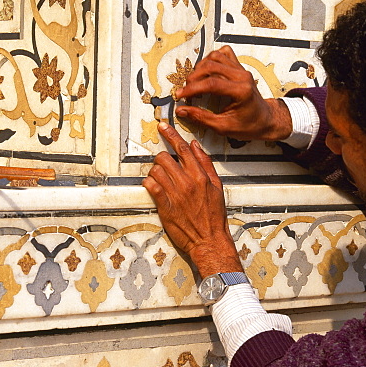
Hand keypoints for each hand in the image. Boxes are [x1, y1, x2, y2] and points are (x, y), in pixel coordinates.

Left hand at [143, 121, 242, 277]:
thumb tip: (195, 146)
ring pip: (156, 170)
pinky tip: (153, 186)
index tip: (162, 127)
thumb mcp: (217, 186)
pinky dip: (149, 183)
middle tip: (163, 165)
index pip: (182, 148)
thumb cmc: (213, 216)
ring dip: (155, 171)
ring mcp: (174, 194)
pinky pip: (151, 186)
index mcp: (200, 175)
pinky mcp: (164, 206)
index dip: (171, 134)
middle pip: (165, 157)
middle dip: (161, 158)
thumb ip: (206, 164)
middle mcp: (186, 182)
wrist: (209, 240)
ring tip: (160, 179)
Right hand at [175, 46, 291, 141]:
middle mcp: (242, 76)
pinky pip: (223, 54)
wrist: (265, 120)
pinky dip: (212, 59)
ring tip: (195, 82)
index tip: (181, 95)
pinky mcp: (239, 67)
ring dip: (200, 68)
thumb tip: (182, 110)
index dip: (192, 89)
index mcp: (241, 91)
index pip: (212, 83)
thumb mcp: (224, 127)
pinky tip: (207, 71)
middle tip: (186, 91)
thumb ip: (201, 118)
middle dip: (193, 78)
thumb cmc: (249, 125)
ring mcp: (241, 70)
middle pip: (211, 66)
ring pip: (216, 57)